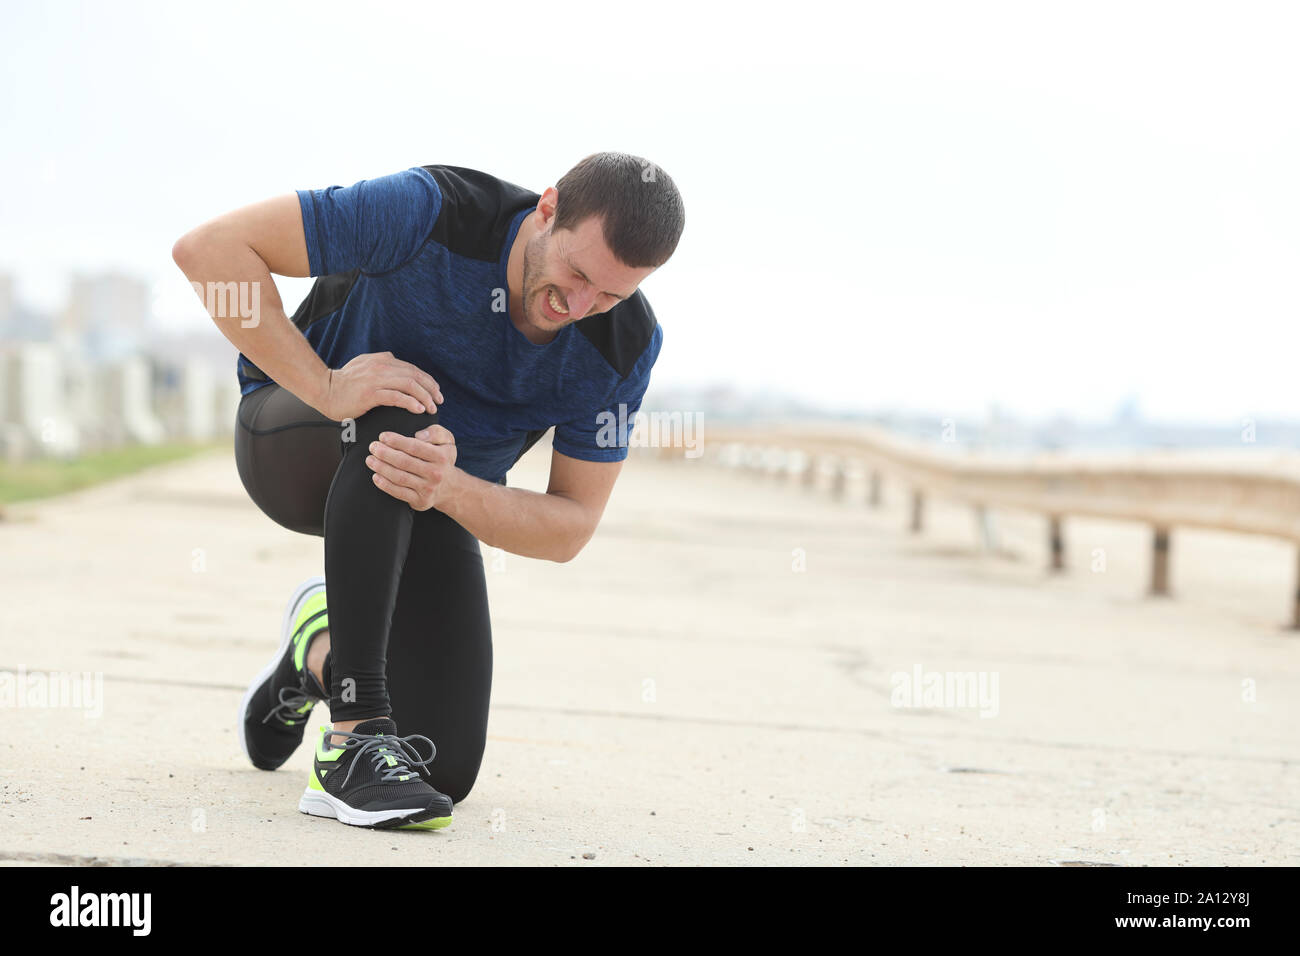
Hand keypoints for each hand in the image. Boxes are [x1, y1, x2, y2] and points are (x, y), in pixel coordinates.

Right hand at [320, 351, 442, 420]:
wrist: (324, 390)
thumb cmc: (344, 383)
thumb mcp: (364, 366)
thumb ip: (380, 364)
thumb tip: (394, 361)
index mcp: (382, 360)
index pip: (412, 369)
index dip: (427, 381)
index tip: (436, 392)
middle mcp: (381, 366)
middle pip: (415, 376)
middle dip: (431, 389)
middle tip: (438, 402)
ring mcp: (376, 379)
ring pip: (409, 385)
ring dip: (424, 397)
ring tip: (431, 408)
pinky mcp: (370, 393)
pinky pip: (397, 396)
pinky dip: (411, 402)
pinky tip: (419, 409)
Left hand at [367, 424, 457, 510]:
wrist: (450, 487)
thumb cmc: (442, 459)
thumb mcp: (447, 441)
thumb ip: (436, 432)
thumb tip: (419, 435)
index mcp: (441, 456)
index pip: (415, 447)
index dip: (396, 441)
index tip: (382, 436)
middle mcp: (436, 473)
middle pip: (404, 462)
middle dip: (385, 453)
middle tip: (373, 447)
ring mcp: (428, 489)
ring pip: (399, 477)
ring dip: (381, 468)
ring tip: (370, 460)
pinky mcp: (420, 501)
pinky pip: (399, 492)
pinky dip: (385, 485)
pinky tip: (375, 477)